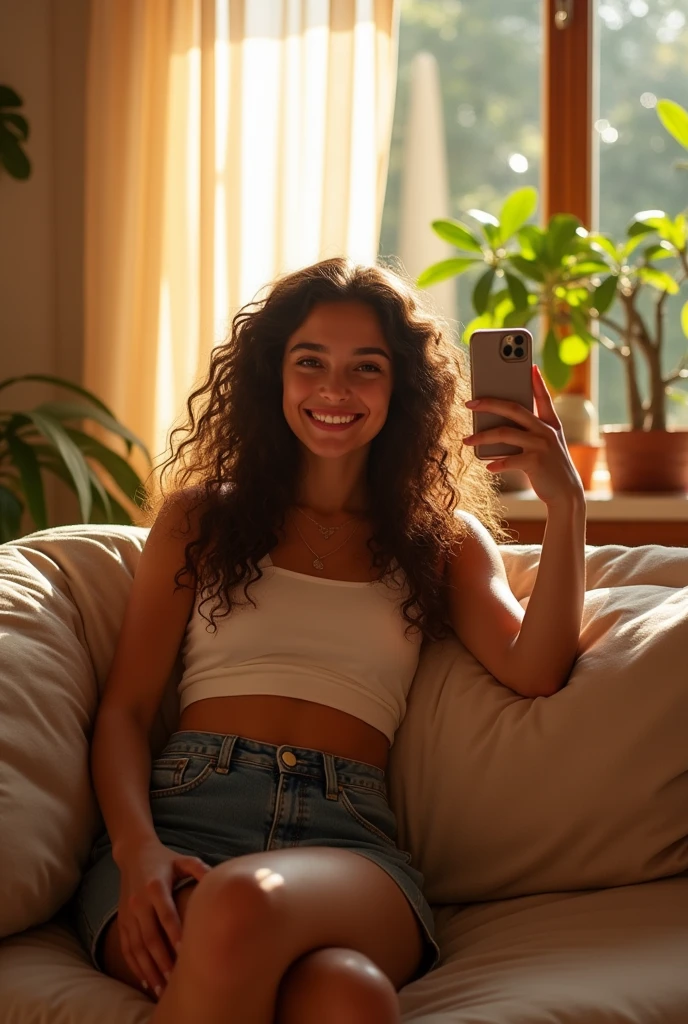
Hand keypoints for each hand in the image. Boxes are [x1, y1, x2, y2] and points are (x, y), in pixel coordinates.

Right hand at [116, 839, 211, 997]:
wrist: (134, 854)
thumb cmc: (165, 859)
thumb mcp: (182, 860)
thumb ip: (199, 869)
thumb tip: (219, 878)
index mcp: (155, 886)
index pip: (165, 914)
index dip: (174, 934)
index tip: (185, 953)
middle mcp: (139, 901)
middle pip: (149, 936)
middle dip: (161, 960)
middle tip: (174, 980)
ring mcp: (128, 913)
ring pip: (136, 946)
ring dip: (148, 968)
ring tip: (161, 988)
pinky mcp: (122, 921)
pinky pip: (127, 948)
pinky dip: (135, 966)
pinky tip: (146, 980)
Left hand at [462, 364, 584, 507]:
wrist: (566, 493)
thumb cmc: (549, 467)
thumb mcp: (544, 446)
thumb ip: (527, 433)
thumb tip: (495, 428)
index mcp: (550, 423)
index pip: (542, 397)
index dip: (537, 381)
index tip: (530, 365)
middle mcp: (546, 430)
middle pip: (513, 409)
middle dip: (489, 403)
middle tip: (469, 403)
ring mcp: (542, 445)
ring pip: (505, 433)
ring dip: (482, 436)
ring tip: (466, 440)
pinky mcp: (536, 462)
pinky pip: (509, 460)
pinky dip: (496, 463)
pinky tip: (488, 466)